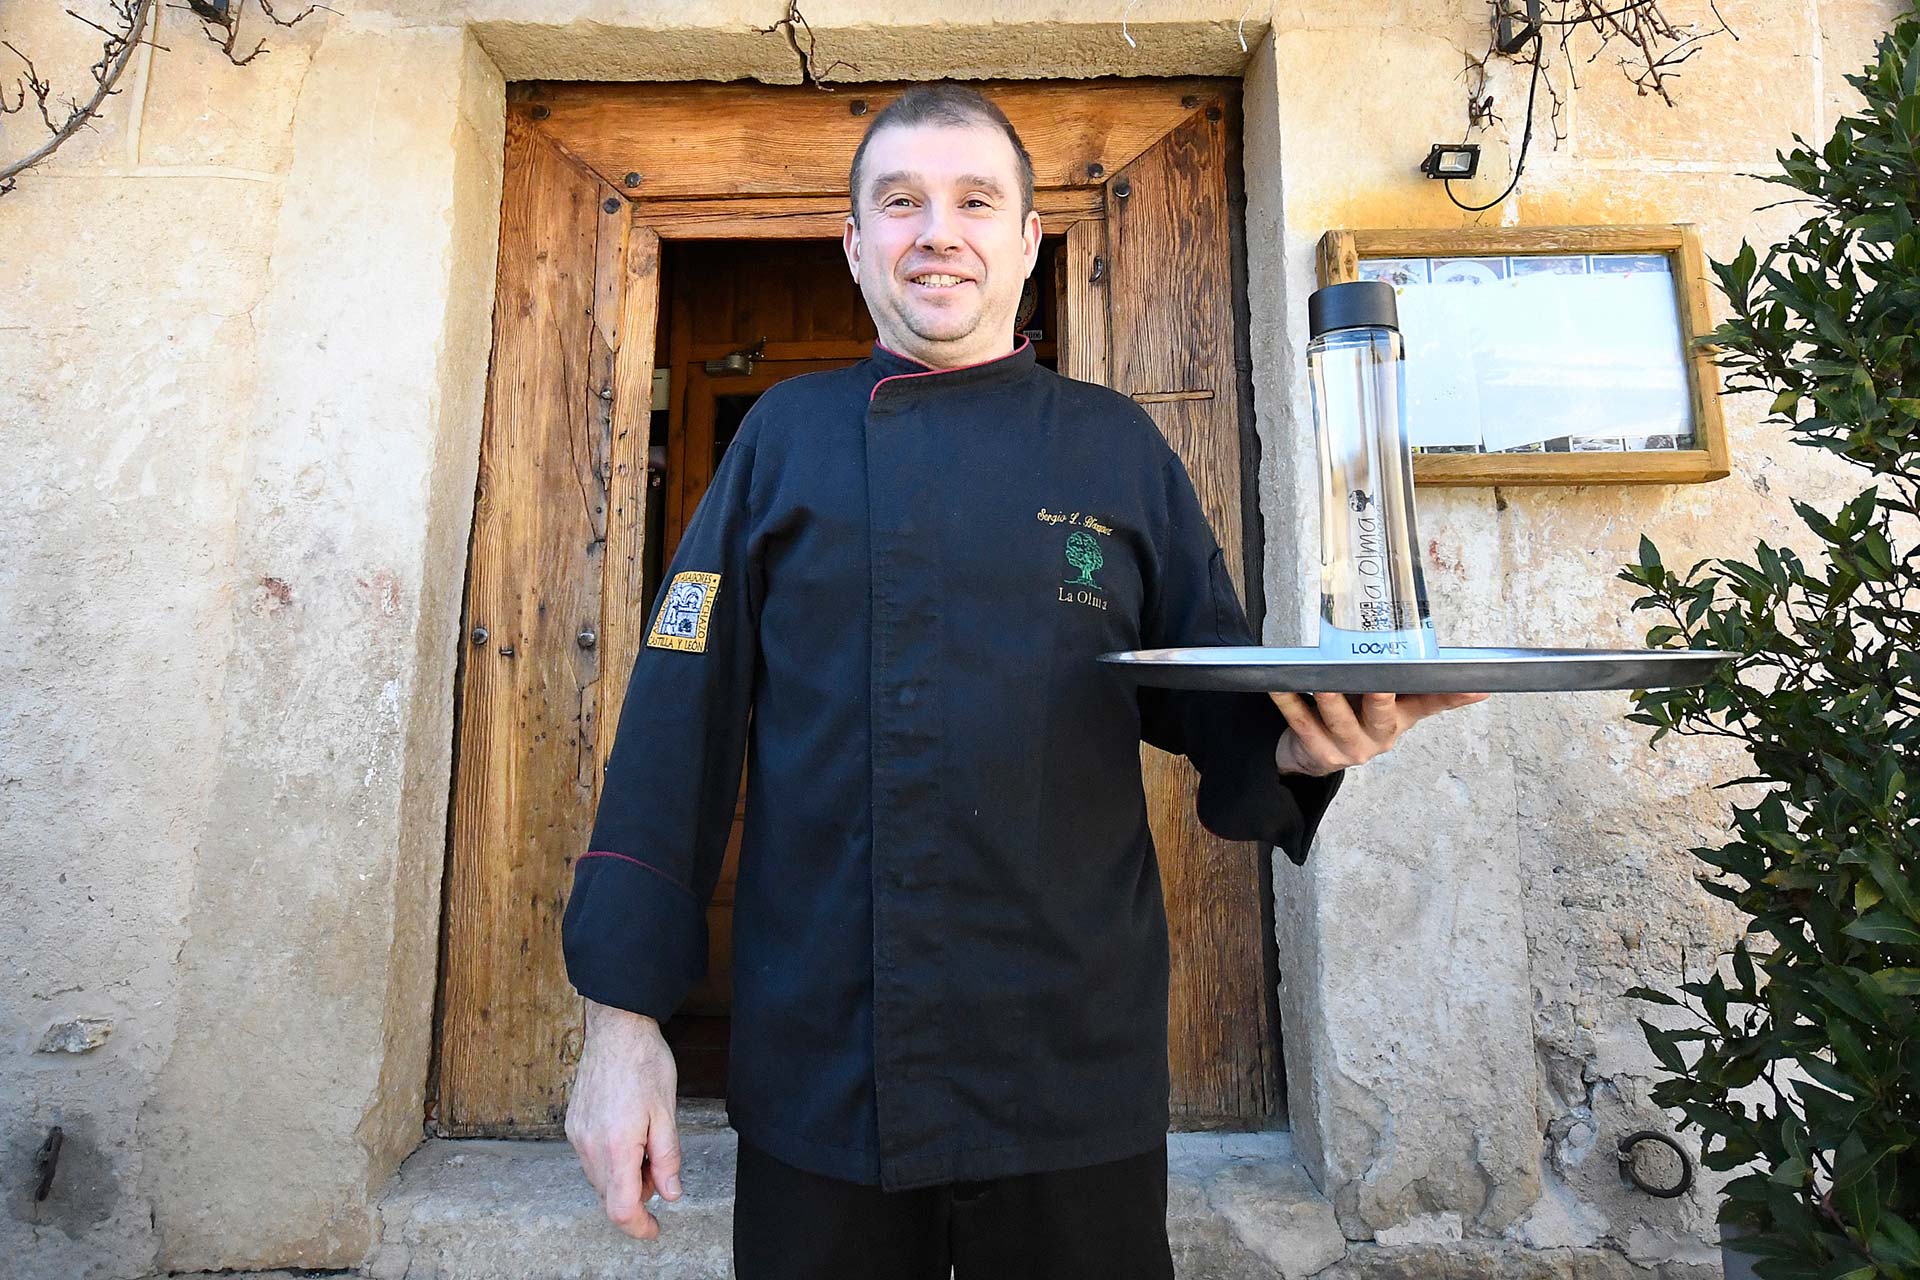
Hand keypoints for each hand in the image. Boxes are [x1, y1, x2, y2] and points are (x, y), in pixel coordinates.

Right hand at [566, 1000, 683, 1239]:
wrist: (616, 1029)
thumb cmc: (645, 1064)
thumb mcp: (667, 1112)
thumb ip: (667, 1158)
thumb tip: (670, 1194)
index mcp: (616, 1145)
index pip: (620, 1208)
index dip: (638, 1226)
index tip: (654, 1229)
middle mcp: (589, 1145)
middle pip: (609, 1196)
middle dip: (636, 1195)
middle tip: (660, 1168)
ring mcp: (577, 1135)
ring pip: (599, 1178)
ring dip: (624, 1177)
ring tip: (646, 1144)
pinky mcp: (573, 1124)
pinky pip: (591, 1158)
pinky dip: (611, 1160)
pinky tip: (629, 1135)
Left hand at [1269, 691, 1488, 775]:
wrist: (1311, 757)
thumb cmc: (1351, 719)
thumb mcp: (1384, 705)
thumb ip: (1404, 683)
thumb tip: (1428, 650)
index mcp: (1399, 719)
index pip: (1431, 704)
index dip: (1454, 696)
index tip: (1477, 686)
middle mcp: (1379, 737)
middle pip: (1382, 715)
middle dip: (1380, 697)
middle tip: (1378, 681)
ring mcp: (1349, 748)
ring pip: (1337, 718)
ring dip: (1330, 696)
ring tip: (1323, 677)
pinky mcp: (1319, 753)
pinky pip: (1301, 722)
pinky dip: (1290, 701)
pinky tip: (1281, 684)